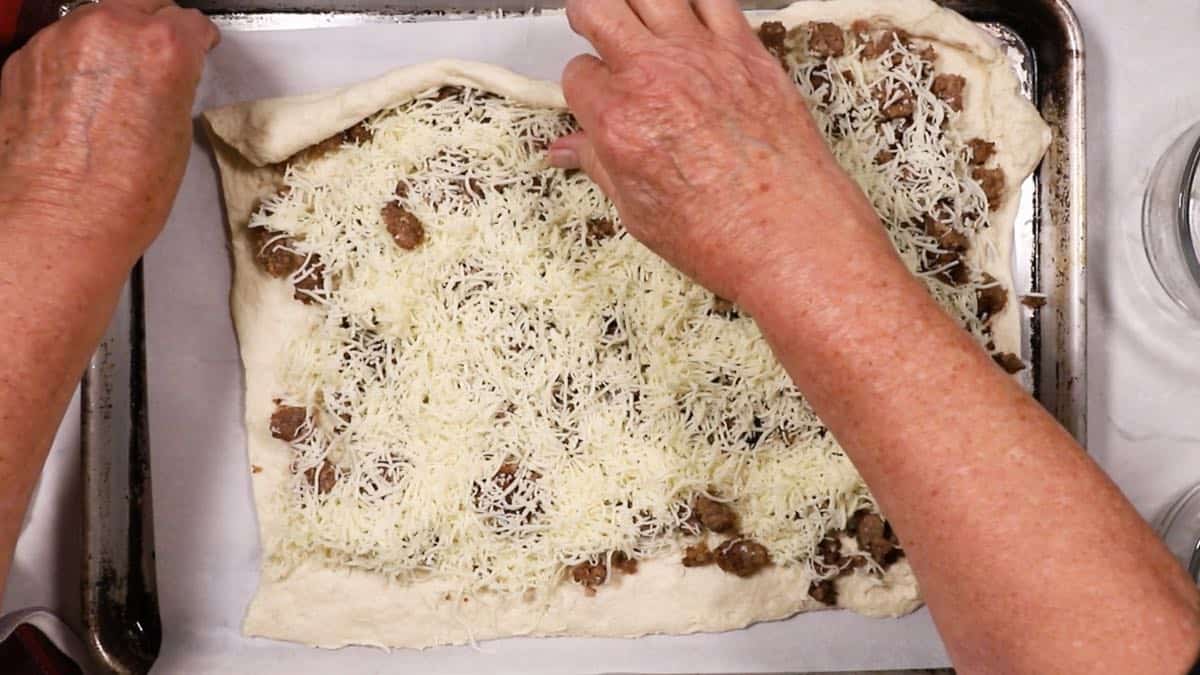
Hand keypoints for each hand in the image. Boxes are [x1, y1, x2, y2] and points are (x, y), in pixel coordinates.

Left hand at [0, 0, 216, 263]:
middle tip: (156, 66)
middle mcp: (106, 31)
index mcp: (159, 47)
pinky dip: (73, 63)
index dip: (197, 41)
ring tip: (116, 90)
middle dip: (152, 30)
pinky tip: (82, 103)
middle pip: (140, 6)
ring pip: (95, 20)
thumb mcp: (176, 136)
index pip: (189, 21)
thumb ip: (172, 87)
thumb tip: (164, 79)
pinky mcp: (23, 59)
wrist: (56, 223)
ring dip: (110, 44)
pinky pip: (59, 45)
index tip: (195, 49)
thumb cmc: (118, 196)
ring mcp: (58, 41)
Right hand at [550, 0, 882, 304]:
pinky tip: (691, 15)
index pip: (577, 75)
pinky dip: (696, 2)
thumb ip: (599, 164)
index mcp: (619, 120)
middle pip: (600, 8)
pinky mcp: (747, 51)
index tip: (590, 97)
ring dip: (635, 1)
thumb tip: (571, 151)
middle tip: (589, 23)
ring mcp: (702, 57)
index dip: (580, 87)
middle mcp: (655, 77)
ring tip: (634, 13)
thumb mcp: (638, 211)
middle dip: (587, 14)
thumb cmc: (721, 235)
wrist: (790, 235)